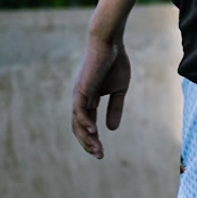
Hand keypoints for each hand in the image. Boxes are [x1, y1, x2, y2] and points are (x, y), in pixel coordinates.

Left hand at [72, 29, 131, 158]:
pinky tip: (93, 133)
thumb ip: (115, 108)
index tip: (101, 153)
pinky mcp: (81, 89)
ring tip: (96, 149)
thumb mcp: (119, 90)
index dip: (93, 140)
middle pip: (79, 128)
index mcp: (89, 99)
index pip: (87, 125)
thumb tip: (111, 130)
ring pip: (77, 122)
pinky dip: (84, 123)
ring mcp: (79, 94)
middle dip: (88, 143)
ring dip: (86, 138)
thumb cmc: (115, 62)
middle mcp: (80, 99)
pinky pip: (79, 110)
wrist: (110, 42)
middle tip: (99, 155)